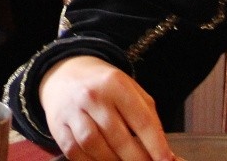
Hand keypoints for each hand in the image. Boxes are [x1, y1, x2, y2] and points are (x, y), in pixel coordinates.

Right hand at [38, 56, 173, 160]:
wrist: (64, 74)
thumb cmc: (105, 88)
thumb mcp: (131, 91)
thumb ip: (149, 120)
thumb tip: (168, 156)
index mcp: (115, 84)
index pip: (141, 121)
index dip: (156, 146)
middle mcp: (92, 96)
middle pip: (118, 138)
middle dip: (137, 159)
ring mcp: (73, 111)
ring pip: (94, 146)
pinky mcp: (58, 126)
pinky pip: (75, 152)